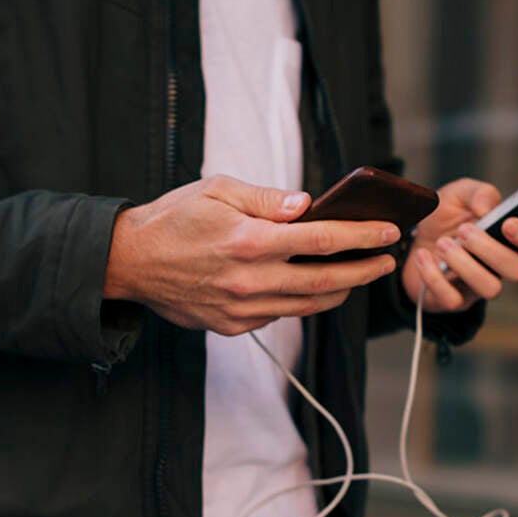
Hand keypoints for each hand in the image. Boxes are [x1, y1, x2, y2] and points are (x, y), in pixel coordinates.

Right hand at [104, 175, 399, 335]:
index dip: (361, 236)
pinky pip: (280, 314)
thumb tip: (308, 205)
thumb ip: (267, 199)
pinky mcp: (233, 326)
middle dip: (364, 270)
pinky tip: (314, 286)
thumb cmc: (174, 218)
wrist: (129, 261)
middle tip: (387, 261)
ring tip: (359, 275)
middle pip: (326, 279)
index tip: (388, 231)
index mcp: (249, 240)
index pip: (322, 239)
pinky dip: (303, 300)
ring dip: (341, 290)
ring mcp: (242, 308)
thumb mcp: (218, 190)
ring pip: (308, 304)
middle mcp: (250, 279)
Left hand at [401, 178, 517, 313]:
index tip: (508, 223)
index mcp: (509, 238)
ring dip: (465, 265)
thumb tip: (487, 209)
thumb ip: (478, 193)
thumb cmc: (444, 216)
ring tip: (443, 243)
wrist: (409, 237)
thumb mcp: (458, 194)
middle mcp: (500, 265)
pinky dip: (434, 276)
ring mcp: (480, 286)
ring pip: (491, 289)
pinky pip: (452, 300)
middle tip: (463, 230)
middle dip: (490, 249)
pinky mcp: (455, 300)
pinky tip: (423, 256)